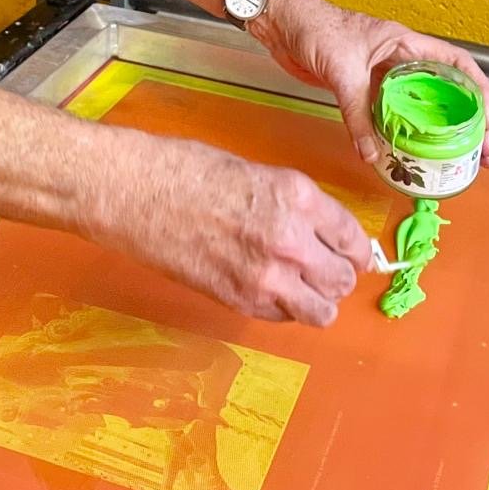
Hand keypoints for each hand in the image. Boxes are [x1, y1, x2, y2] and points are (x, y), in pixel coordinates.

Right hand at [87, 126, 372, 326]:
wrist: (134, 193)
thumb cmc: (185, 170)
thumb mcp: (254, 172)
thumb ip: (292, 204)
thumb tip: (321, 230)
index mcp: (296, 196)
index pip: (351, 237)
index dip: (355, 247)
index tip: (352, 251)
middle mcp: (289, 240)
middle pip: (343, 278)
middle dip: (338, 274)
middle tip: (324, 267)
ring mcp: (264, 277)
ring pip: (322, 311)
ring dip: (317, 300)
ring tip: (302, 286)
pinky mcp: (238, 301)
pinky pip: (284, 319)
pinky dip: (285, 309)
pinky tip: (269, 289)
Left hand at [253, 0, 488, 168]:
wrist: (280, 22)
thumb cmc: (314, 26)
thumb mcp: (342, 71)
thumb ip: (358, 113)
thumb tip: (373, 153)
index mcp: (406, 44)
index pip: (457, 65)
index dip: (479, 91)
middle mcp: (399, 59)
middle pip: (444, 91)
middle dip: (465, 121)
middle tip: (479, 152)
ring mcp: (380, 74)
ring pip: (417, 105)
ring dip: (433, 131)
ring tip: (449, 160)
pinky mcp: (359, 87)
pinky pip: (387, 113)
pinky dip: (397, 132)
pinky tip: (402, 153)